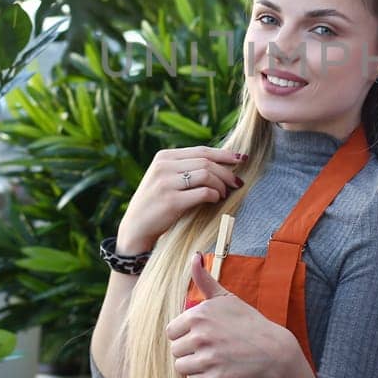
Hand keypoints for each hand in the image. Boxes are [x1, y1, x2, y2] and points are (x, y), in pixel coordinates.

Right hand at [117, 146, 246, 253]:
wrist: (136, 227)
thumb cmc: (157, 202)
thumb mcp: (165, 177)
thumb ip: (185, 167)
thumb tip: (221, 162)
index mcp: (163, 157)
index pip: (201, 150)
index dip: (224, 154)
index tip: (241, 158)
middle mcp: (164, 166)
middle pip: (206, 162)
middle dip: (227, 172)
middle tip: (238, 182)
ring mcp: (166, 183)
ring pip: (206, 175)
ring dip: (221, 184)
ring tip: (225, 193)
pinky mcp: (171, 201)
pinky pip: (203, 193)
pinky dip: (215, 195)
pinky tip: (216, 199)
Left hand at [167, 254, 299, 377]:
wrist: (273, 350)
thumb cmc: (246, 322)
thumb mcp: (226, 298)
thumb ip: (204, 279)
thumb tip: (193, 255)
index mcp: (199, 315)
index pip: (171, 332)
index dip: (186, 333)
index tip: (203, 334)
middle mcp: (201, 336)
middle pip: (175, 350)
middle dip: (190, 350)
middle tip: (212, 347)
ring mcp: (208, 359)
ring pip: (181, 367)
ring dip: (194, 365)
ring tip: (215, 358)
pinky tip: (220, 369)